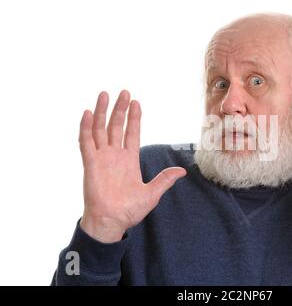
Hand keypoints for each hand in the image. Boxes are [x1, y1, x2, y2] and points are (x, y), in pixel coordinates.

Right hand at [78, 90, 185, 242]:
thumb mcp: (152, 193)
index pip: (132, 133)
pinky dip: (86, 127)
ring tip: (105, 94)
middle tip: (124, 92)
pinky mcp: (90, 163)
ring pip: (101, 129)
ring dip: (102, 112)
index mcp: (129, 160)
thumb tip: (182, 171)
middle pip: (117, 126)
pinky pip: (86, 142)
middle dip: (120, 109)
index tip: (136, 102)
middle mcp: (115, 155)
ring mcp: (102, 158)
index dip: (134, 118)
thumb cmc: (130, 210)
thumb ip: (165, 180)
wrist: (111, 221)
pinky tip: (89, 113)